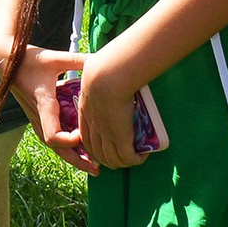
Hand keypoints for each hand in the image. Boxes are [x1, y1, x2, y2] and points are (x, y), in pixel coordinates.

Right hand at [16, 47, 98, 173]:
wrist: (4, 62)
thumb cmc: (29, 59)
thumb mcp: (55, 58)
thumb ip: (78, 60)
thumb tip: (100, 60)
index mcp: (44, 104)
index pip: (53, 135)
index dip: (69, 141)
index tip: (83, 134)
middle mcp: (39, 117)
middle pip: (56, 149)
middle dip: (76, 161)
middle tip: (96, 169)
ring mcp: (36, 119)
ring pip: (53, 146)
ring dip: (72, 156)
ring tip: (91, 164)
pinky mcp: (37, 117)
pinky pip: (51, 138)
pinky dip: (65, 147)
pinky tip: (79, 149)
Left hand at [73, 49, 149, 170]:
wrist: (107, 76)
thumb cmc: (103, 68)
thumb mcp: (95, 73)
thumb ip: (99, 74)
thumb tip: (107, 64)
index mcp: (84, 113)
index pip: (86, 137)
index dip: (94, 146)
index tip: (103, 147)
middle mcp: (93, 127)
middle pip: (97, 153)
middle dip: (108, 159)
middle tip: (121, 158)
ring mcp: (106, 135)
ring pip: (112, 159)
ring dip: (123, 162)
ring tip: (134, 158)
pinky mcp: (120, 138)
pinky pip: (128, 158)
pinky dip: (135, 160)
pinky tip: (143, 156)